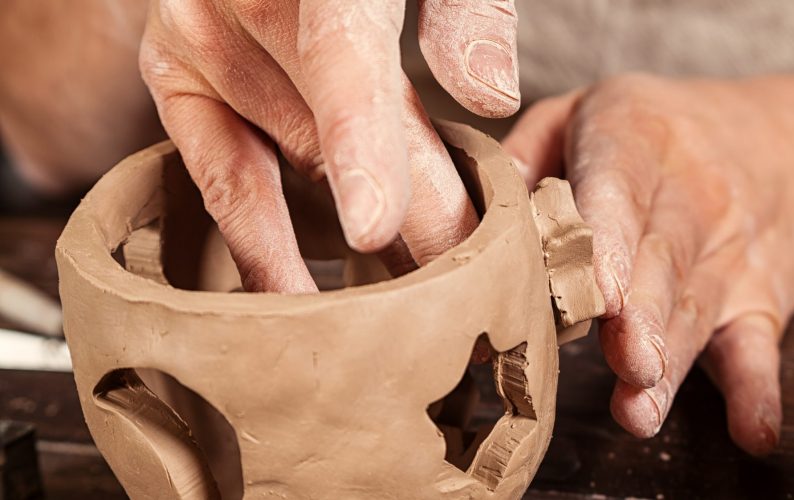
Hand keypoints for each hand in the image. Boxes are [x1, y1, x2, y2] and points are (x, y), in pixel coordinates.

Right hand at [139, 0, 519, 291]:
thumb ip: (466, 7)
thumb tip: (488, 99)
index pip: (341, 56)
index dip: (360, 143)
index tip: (374, 229)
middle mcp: (233, 0)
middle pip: (327, 137)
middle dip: (402, 225)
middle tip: (456, 302)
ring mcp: (192, 42)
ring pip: (280, 169)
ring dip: (340, 250)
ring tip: (394, 325)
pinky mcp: (172, 80)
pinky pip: (215, 178)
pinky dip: (260, 240)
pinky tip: (294, 301)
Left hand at [503, 75, 793, 454]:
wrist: (793, 145)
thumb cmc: (659, 132)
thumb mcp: (590, 108)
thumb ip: (528, 148)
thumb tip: (480, 212)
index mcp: (640, 138)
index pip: (621, 187)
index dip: (610, 239)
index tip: (599, 290)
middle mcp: (693, 197)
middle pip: (663, 262)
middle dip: (642, 317)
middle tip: (625, 361)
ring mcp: (729, 256)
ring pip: (695, 311)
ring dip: (673, 363)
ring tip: (642, 410)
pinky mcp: (758, 301)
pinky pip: (758, 347)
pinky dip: (758, 392)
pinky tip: (754, 432)